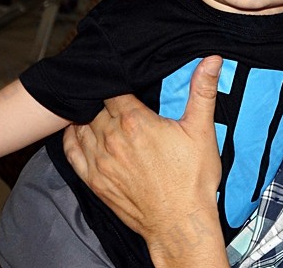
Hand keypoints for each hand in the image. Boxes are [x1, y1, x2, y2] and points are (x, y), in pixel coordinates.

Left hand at [64, 56, 226, 266]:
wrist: (180, 222)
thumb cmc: (192, 180)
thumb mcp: (201, 130)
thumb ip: (202, 91)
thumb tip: (210, 60)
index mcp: (135, 122)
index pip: (114, 91)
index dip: (118, 83)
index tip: (124, 82)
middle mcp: (112, 139)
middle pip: (96, 108)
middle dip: (104, 100)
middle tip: (115, 98)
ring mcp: (100, 161)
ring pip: (81, 127)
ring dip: (88, 117)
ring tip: (97, 112)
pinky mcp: (94, 181)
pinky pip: (72, 152)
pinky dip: (72, 138)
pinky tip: (78, 132)